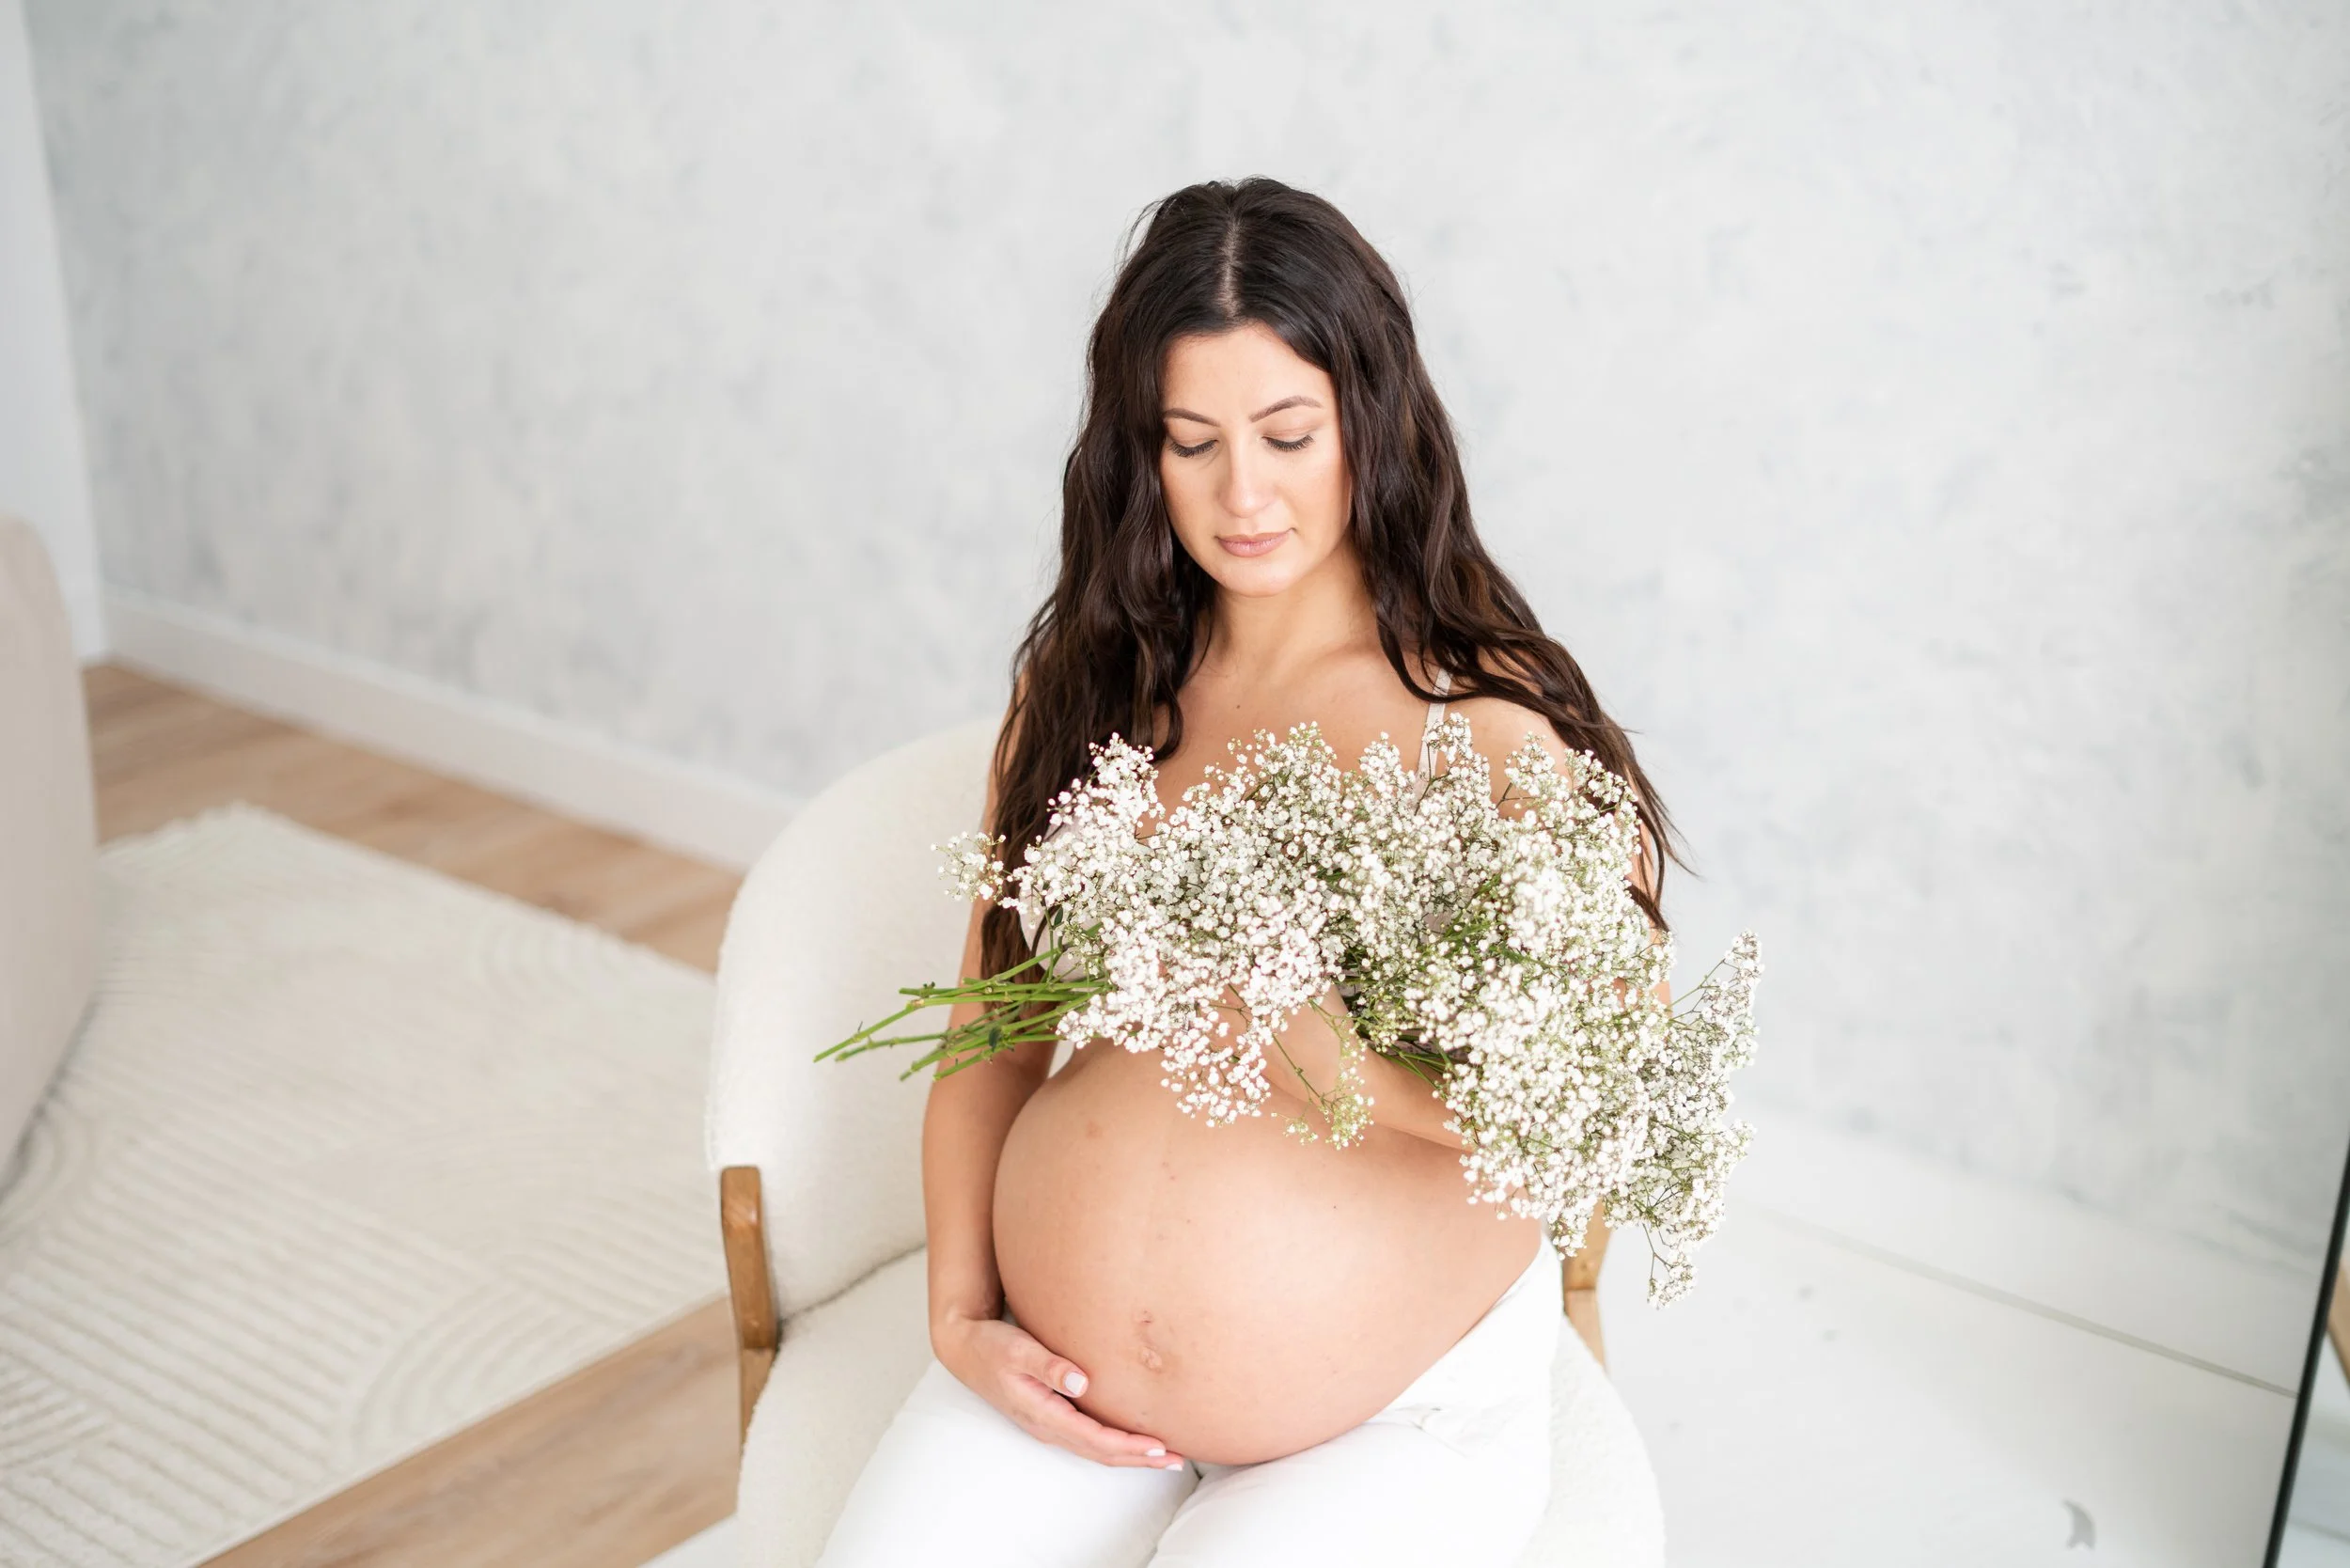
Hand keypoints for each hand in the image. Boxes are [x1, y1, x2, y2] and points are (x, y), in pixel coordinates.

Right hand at [933, 1309, 1186, 1469]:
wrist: (964, 1347)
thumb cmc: (991, 1345)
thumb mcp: (1018, 1350)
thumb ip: (1049, 1366)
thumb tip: (1082, 1382)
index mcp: (1043, 1414)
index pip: (1095, 1439)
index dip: (1129, 1446)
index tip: (1160, 1447)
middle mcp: (1048, 1426)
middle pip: (1101, 1452)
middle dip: (1140, 1459)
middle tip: (1177, 1461)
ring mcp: (1048, 1424)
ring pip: (1096, 1448)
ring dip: (1130, 1455)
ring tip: (1164, 1457)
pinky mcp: (1050, 1414)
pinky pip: (1088, 1438)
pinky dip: (1114, 1443)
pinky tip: (1130, 1438)